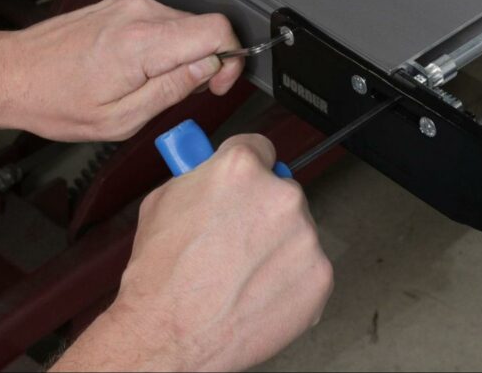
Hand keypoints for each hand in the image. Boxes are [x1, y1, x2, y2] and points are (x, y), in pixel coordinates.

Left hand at [0, 0, 243, 140]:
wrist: (13, 74)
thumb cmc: (54, 99)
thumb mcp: (121, 119)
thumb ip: (173, 91)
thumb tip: (209, 70)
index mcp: (141, 42)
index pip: (216, 30)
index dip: (229, 58)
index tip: (217, 83)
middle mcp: (137, 13)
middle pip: (203, 27)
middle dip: (204, 62)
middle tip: (180, 93)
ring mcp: (128, 4)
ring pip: (184, 25)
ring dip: (181, 55)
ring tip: (149, 83)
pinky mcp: (121, 4)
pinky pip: (162, 22)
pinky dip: (162, 46)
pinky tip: (136, 69)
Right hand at [54, 134, 333, 371]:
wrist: (170, 333)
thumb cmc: (161, 276)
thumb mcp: (164, 200)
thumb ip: (200, 177)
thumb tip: (212, 171)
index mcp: (240, 169)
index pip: (260, 148)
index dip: (248, 167)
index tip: (246, 180)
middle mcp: (279, 196)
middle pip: (281, 190)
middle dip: (262, 210)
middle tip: (237, 236)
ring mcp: (304, 237)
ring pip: (296, 231)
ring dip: (276, 246)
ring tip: (240, 272)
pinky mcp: (319, 276)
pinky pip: (308, 268)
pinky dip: (288, 279)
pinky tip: (256, 291)